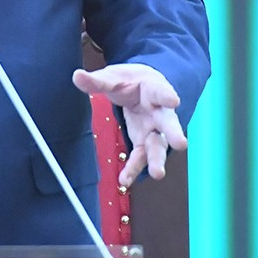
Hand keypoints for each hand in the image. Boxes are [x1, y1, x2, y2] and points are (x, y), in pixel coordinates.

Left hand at [71, 63, 187, 186]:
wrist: (142, 87)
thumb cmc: (131, 81)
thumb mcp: (115, 77)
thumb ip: (98, 81)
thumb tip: (77, 76)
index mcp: (154, 89)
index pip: (161, 91)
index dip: (167, 96)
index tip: (173, 101)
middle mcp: (160, 112)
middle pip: (168, 123)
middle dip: (173, 133)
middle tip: (181, 143)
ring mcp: (154, 129)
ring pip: (158, 146)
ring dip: (157, 160)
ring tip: (158, 173)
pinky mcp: (145, 142)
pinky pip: (141, 157)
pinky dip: (134, 169)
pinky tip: (125, 180)